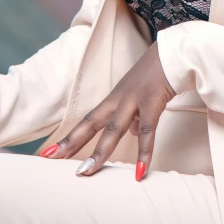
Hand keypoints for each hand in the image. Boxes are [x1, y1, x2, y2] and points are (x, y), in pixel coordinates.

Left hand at [41, 42, 175, 180]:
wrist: (173, 52)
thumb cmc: (158, 74)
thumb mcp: (141, 95)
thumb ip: (135, 115)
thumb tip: (134, 133)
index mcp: (115, 98)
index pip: (88, 121)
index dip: (71, 138)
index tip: (50, 153)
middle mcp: (120, 99)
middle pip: (91, 123)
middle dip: (71, 142)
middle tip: (50, 159)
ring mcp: (134, 99)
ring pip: (113, 129)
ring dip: (99, 152)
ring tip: (86, 172)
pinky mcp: (152, 101)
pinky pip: (147, 131)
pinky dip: (144, 153)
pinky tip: (141, 171)